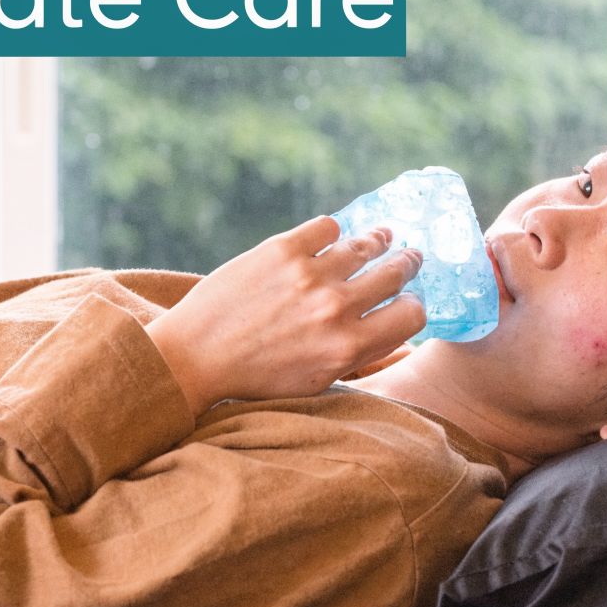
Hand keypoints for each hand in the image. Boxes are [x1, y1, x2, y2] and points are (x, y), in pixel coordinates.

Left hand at [146, 215, 424, 415]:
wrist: (194, 357)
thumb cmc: (256, 377)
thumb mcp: (316, 380)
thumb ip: (359, 355)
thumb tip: (397, 330)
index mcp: (348, 348)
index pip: (411, 315)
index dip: (412, 306)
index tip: (406, 299)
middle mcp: (335, 310)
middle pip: (395, 274)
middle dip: (406, 264)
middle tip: (407, 257)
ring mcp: (309, 276)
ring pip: (366, 245)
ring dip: (378, 240)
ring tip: (382, 236)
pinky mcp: (282, 249)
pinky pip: (327, 226)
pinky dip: (331, 231)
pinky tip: (329, 237)